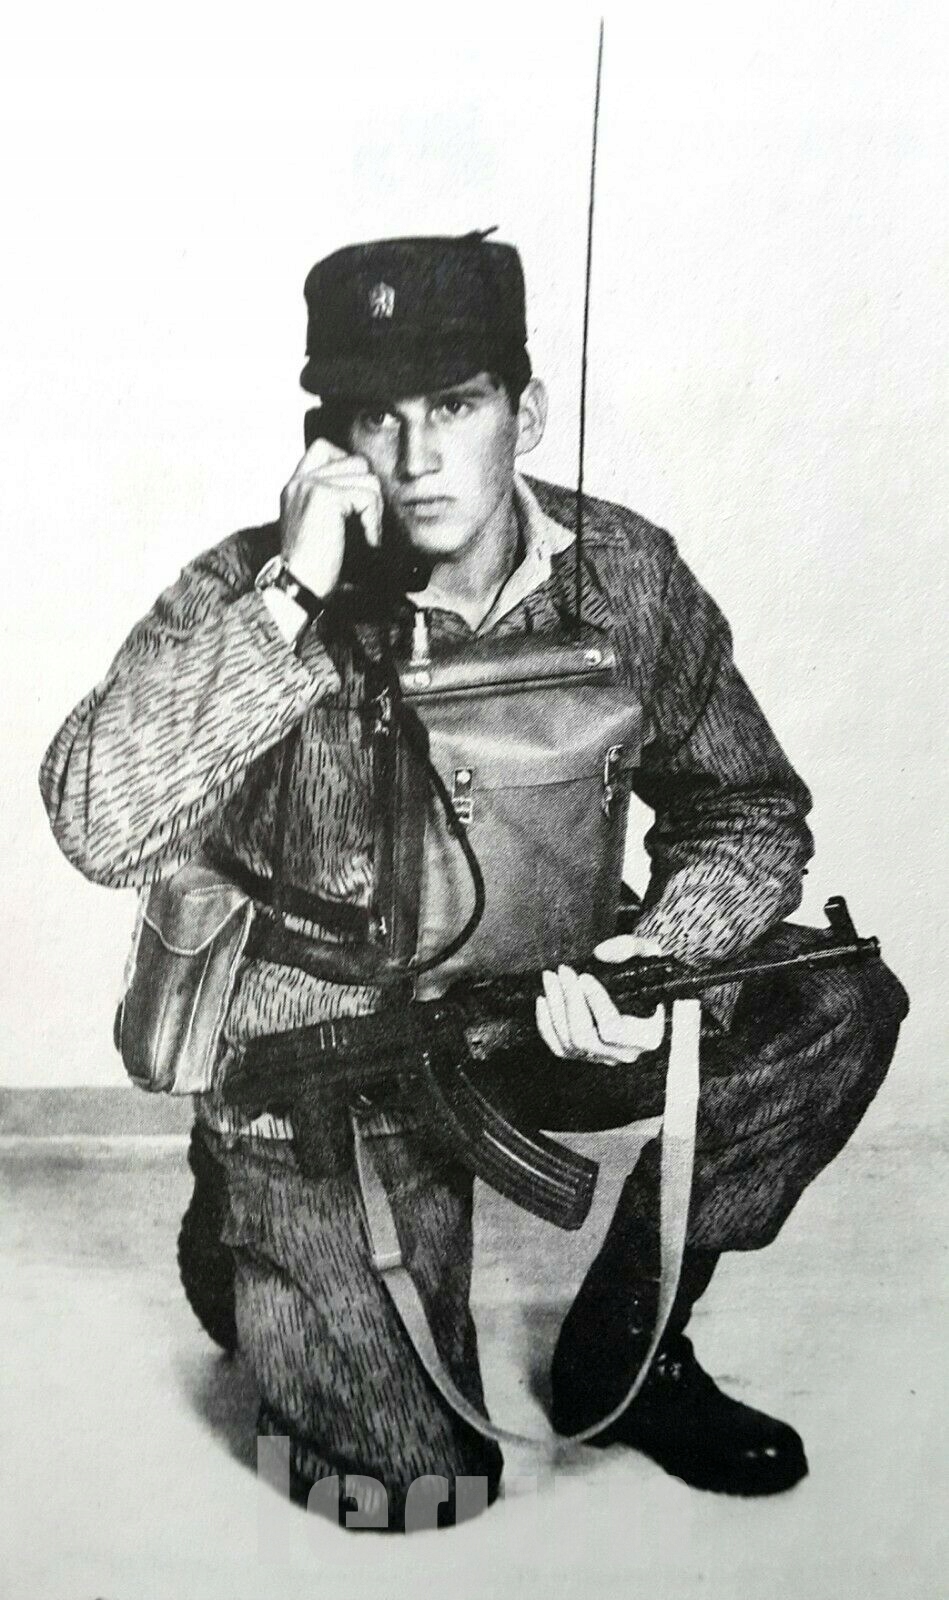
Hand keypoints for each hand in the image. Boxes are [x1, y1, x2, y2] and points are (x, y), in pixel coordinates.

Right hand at [279, 438, 382, 599]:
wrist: (299, 587)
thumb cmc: (314, 567)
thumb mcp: (319, 525)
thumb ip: (334, 500)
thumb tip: (370, 486)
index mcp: (295, 486)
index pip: (324, 448)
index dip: (349, 465)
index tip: (356, 501)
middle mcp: (300, 481)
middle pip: (356, 461)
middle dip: (370, 492)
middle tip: (367, 524)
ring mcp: (310, 485)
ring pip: (367, 478)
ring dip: (375, 511)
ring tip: (367, 536)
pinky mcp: (325, 496)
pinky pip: (367, 497)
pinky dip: (373, 523)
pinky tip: (367, 542)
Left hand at [535, 936, 665, 1066]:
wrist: (641, 991)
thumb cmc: (646, 973)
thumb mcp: (649, 954)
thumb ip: (631, 948)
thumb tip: (601, 954)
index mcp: (648, 1036)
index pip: (613, 1030)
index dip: (596, 1004)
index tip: (585, 976)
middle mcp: (625, 1053)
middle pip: (586, 1038)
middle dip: (570, 1001)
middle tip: (563, 971)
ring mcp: (602, 1057)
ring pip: (569, 1042)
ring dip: (555, 1008)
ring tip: (550, 978)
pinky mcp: (583, 1055)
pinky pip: (558, 1047)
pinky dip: (546, 1024)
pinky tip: (543, 999)